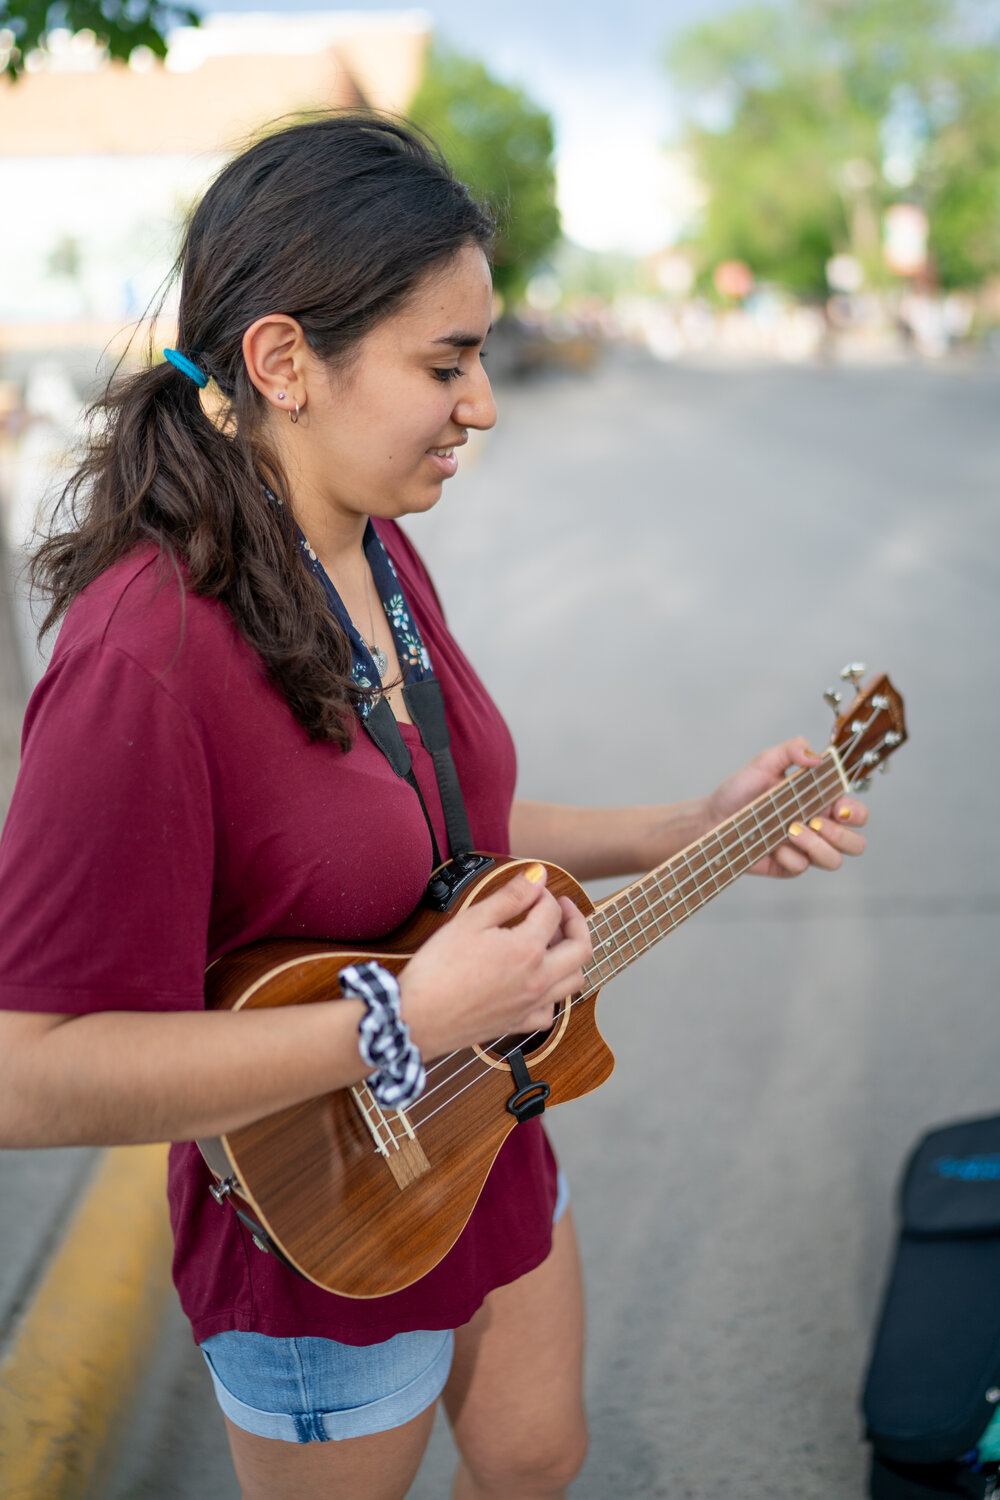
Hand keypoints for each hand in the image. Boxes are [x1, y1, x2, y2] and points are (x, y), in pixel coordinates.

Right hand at [399, 865, 591, 1059]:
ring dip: (570, 957)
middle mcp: (538, 980)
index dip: (543, 894)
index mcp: (528, 950)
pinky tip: (537, 983)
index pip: (552, 912)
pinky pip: (550, 1012)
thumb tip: (537, 876)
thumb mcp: (472, 920)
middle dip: (576, 921)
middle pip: (581, 948)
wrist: (417, 1017)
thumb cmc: (438, 970)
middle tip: (561, 909)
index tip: (531, 889)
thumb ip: (510, 896)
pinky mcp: (517, 1024)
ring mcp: (530, 1005)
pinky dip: (552, 995)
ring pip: (573, 981)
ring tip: (551, 943)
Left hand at [704, 736, 867, 877]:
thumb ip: (792, 749)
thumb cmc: (739, 789)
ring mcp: (805, 849)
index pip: (856, 813)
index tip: (838, 808)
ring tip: (789, 830)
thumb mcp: (765, 761)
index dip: (856, 814)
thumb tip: (818, 756)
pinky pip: (800, 867)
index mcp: (820, 801)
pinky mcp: (788, 866)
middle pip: (856, 844)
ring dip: (816, 846)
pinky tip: (770, 843)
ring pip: (834, 861)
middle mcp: (818, 827)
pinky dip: (786, 855)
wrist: (712, 816)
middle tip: (812, 822)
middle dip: (841, 835)